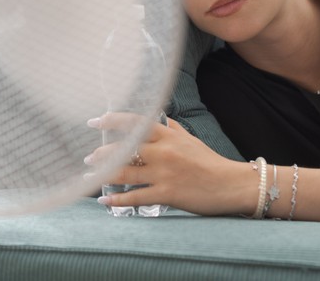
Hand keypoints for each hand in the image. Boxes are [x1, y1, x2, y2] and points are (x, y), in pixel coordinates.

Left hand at [84, 113, 256, 215]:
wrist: (231, 184)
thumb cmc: (211, 161)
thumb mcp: (191, 140)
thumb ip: (174, 129)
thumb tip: (162, 118)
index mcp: (168, 136)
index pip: (134, 123)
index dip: (111, 120)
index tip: (95, 121)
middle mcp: (163, 152)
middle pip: (123, 149)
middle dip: (101, 153)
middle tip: (88, 158)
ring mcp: (163, 174)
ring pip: (125, 172)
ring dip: (103, 175)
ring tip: (88, 177)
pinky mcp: (166, 194)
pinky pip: (136, 197)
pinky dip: (117, 200)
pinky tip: (104, 200)